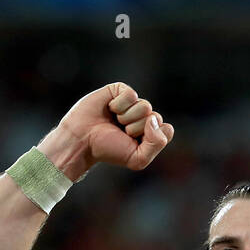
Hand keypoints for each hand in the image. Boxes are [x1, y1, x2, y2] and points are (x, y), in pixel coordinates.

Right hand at [43, 83, 174, 179]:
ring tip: (114, 121)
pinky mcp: (119, 91)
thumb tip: (154, 118)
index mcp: (150, 133)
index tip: (133, 143)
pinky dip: (119, 105)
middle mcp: (143, 117)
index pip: (166, 130)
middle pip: (156, 117)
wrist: (83, 140)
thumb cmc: (109, 150)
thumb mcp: (137, 158)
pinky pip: (131, 94)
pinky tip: (109, 109)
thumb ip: (157, 144)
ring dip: (127, 117)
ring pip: (145, 106)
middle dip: (137, 128)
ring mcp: (132, 103)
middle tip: (121, 132)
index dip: (151, 138)